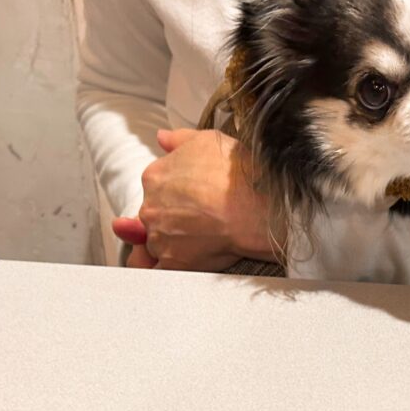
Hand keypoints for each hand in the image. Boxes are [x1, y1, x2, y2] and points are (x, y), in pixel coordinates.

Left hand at [113, 129, 281, 270]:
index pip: (155, 189)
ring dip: (171, 244)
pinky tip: (182, 265)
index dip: (174, 195)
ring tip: (198, 242)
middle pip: (153, 217)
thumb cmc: (238, 175)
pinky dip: (166, 270)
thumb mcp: (209, 141)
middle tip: (198, 221)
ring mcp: (159, 237)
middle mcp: (150, 207)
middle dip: (170, 220)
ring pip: (156, 244)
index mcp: (155, 176)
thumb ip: (179, 139)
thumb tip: (162, 138)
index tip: (192, 200)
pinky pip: (159, 272)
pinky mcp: (173, 262)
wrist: (259, 208)